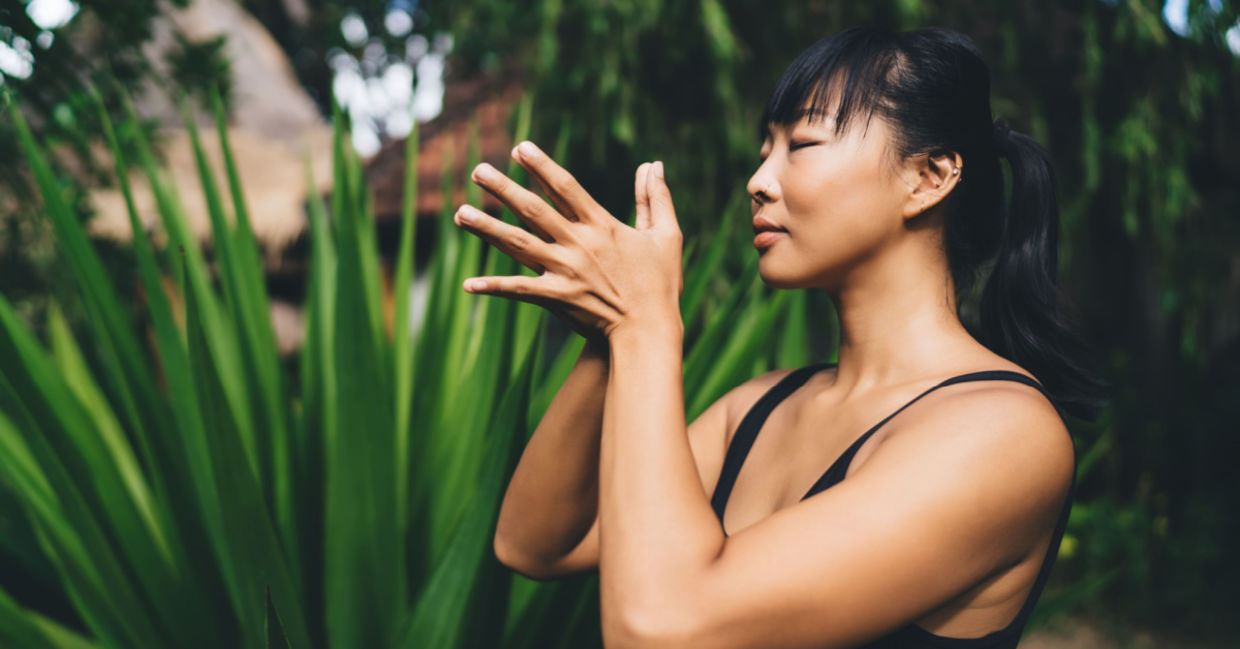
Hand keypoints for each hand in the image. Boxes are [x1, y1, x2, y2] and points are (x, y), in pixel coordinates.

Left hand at [453, 141, 683, 340]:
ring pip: (518, 244)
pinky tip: (469, 284)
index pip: (565, 187)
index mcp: (602, 225)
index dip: (542, 166)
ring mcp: (564, 271)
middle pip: (534, 210)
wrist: (649, 332)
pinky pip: (519, 290)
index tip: (520, 148)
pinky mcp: (557, 298)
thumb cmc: (661, 285)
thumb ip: (656, 198)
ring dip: (487, 228)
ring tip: (460, 214)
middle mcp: (579, 244)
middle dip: (504, 189)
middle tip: (478, 171)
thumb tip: (654, 164)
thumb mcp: (666, 236)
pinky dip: (494, 287)